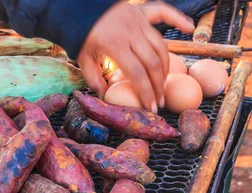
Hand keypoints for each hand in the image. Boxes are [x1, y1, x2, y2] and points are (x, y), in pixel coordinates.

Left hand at [77, 2, 193, 112]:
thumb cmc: (81, 37)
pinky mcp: (142, 10)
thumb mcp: (83, 60)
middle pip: (152, 62)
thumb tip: (106, 97)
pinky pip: (164, 12)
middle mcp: (131, 31)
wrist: (79, 9)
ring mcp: (138, 20)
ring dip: (166, 66)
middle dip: (158, 85)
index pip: (137, 73)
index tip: (152, 107)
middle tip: (160, 101)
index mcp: (115, 45)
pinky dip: (178, 19)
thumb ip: (94, 79)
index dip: (146, 92)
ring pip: (161, 45)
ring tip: (164, 83)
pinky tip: (190, 28)